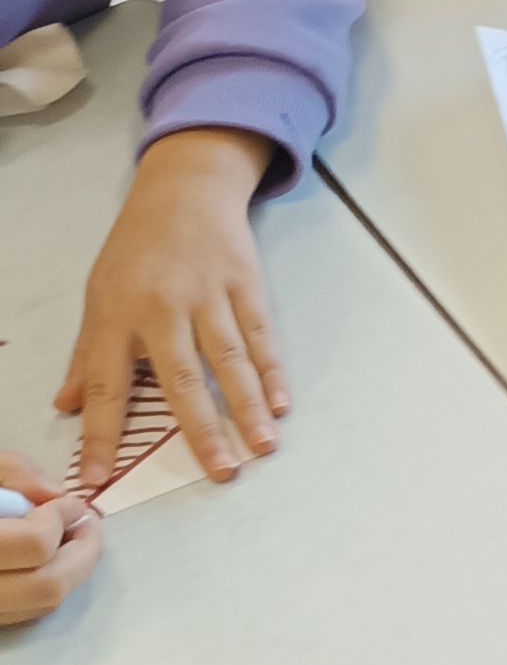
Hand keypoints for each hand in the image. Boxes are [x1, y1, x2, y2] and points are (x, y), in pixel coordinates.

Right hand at [0, 455, 100, 625]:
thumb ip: (14, 473)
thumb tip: (55, 496)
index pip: (34, 545)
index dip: (62, 520)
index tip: (70, 503)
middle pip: (45, 587)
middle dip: (82, 554)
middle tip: (88, 524)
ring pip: (39, 605)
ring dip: (71, 572)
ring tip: (75, 540)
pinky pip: (22, 611)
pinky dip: (46, 586)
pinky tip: (49, 560)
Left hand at [55, 128, 283, 489]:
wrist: (184, 189)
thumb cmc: (136, 247)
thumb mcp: (98, 295)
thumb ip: (87, 354)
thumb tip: (66, 404)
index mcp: (117, 315)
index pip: (106, 384)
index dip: (101, 432)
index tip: (100, 475)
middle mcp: (162, 307)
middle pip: (181, 379)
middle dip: (202, 430)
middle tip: (221, 471)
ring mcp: (207, 294)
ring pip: (229, 359)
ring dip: (248, 406)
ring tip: (262, 446)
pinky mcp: (244, 282)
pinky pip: (260, 334)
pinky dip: (272, 370)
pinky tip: (281, 402)